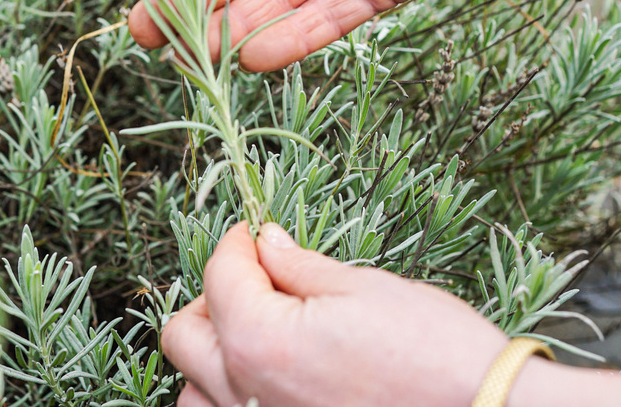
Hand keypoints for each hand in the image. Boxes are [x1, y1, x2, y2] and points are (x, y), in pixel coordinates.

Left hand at [163, 222, 620, 406]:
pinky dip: (228, 393)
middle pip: (184, 334)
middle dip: (213, 294)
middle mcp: (246, 393)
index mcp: (261, 341)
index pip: (219, 276)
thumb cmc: (435, 352)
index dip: (236, 242)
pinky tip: (268, 373)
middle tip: (255, 274)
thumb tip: (263, 242)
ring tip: (256, 327)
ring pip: (192, 389)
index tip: (253, 230)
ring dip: (212, 351)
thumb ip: (298, 265)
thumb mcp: (364, 289)